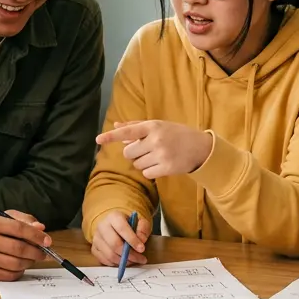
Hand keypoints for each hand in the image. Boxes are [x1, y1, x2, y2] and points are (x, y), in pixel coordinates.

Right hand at [0, 210, 48, 280]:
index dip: (36, 236)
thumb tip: (41, 229)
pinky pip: (9, 275)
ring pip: (15, 264)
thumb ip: (24, 220)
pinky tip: (20, 266)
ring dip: (29, 262)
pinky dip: (19, 272)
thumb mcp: (5, 218)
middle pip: (18, 249)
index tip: (48, 241)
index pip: (19, 229)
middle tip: (44, 253)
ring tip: (32, 258)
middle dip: (36, 252)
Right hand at [90, 210, 151, 266]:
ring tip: (134, 260)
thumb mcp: (140, 222)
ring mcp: (96, 238)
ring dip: (123, 261)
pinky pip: (104, 260)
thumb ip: (143, 228)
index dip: (132, 240)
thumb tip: (141, 240)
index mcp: (113, 217)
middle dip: (129, 254)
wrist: (115, 225)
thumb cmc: (129, 224)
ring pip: (109, 254)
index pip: (122, 228)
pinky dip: (116, 264)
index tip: (142, 249)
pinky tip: (124, 261)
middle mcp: (102, 226)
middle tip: (140, 258)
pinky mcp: (94, 249)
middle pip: (114, 244)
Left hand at [97, 120, 212, 179]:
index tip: (98, 139)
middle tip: (147, 150)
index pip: (128, 132)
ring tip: (157, 156)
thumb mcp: (158, 125)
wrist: (201, 147)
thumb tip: (116, 125)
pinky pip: (146, 173)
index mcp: (153, 126)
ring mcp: (161, 155)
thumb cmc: (177, 134)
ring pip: (137, 164)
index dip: (111, 136)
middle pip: (128, 153)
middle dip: (134, 153)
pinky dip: (150, 171)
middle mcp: (156, 140)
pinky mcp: (166, 168)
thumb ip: (136, 126)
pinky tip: (161, 164)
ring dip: (142, 162)